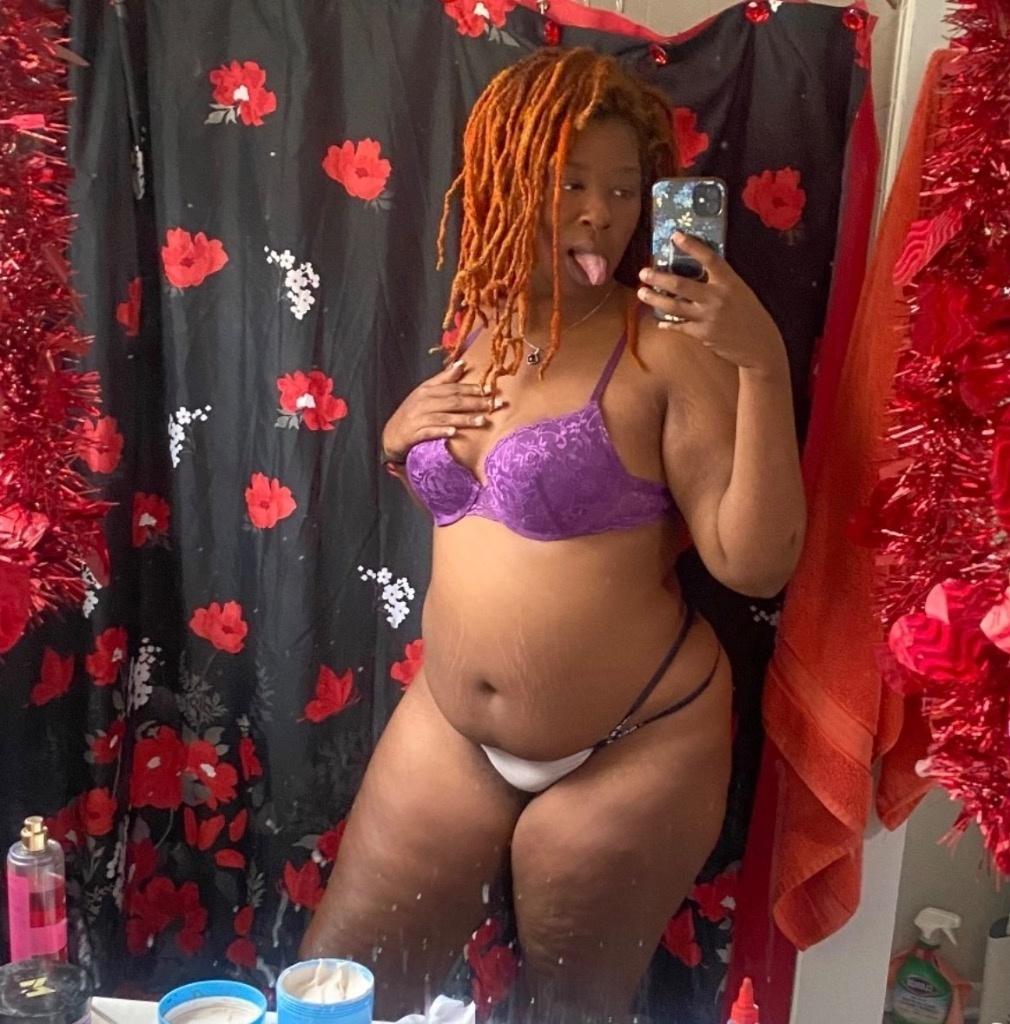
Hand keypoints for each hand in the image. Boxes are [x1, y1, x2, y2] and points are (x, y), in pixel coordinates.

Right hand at [381, 358, 503, 461]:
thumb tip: (462, 364)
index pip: (453, 388)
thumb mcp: (425, 392)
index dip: (472, 389)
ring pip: (445, 417)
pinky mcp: (414, 434)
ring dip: (464, 419)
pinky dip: (441, 432)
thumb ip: (444, 379)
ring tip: (482, 420)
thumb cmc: (412, 413)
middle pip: (453, 401)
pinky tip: (454, 433)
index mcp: (427, 390)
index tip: (490, 390)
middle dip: (475, 403)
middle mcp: (423, 402)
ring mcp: (418, 418)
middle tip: (494, 405)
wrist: (391, 435)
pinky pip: (429, 432)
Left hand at [637, 232, 786, 377]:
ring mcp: (708, 317)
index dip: (692, 246)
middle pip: (681, 285)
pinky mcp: (702, 334)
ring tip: (641, 293)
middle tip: (643, 272)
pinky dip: (667, 323)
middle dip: (659, 278)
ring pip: (674, 306)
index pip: (709, 258)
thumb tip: (697, 271)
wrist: (759, 346)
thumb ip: (720, 282)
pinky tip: (659, 320)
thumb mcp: (740, 292)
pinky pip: (679, 326)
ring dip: (655, 299)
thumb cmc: (750, 315)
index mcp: (730, 282)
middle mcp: (717, 297)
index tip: (675, 236)